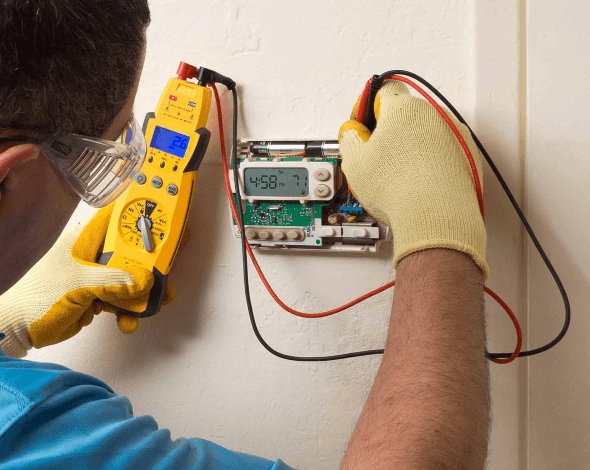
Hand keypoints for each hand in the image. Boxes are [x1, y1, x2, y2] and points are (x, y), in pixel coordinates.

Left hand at [0, 204, 177, 357]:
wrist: (18, 330)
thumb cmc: (37, 298)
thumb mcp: (77, 284)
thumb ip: (112, 280)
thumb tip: (145, 280)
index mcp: (86, 240)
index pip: (119, 218)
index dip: (143, 214)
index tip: (166, 220)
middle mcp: (94, 254)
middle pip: (133, 251)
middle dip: (153, 263)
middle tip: (168, 271)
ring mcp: (97, 275)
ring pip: (132, 277)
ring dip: (145, 292)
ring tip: (157, 303)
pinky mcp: (99, 295)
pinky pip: (123, 299)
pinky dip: (130, 310)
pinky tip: (128, 322)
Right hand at [338, 80, 488, 278]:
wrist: (436, 217)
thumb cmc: (399, 189)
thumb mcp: (355, 162)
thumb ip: (349, 137)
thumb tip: (352, 133)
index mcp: (405, 109)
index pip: (383, 90)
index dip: (367, 107)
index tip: (362, 125)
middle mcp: (435, 115)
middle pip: (406, 113)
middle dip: (390, 130)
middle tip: (377, 154)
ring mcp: (456, 136)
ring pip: (427, 133)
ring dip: (413, 146)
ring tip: (400, 175)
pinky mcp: (469, 157)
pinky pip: (445, 152)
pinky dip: (433, 162)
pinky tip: (419, 182)